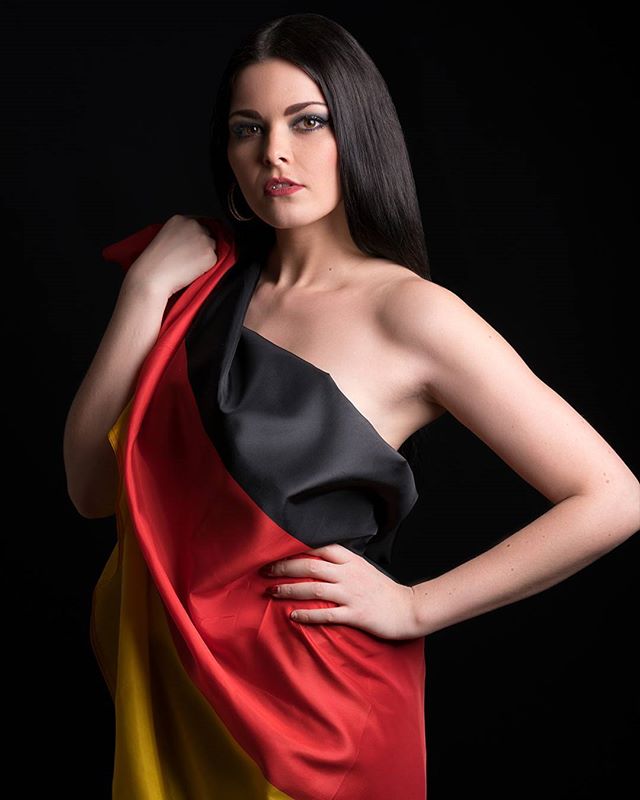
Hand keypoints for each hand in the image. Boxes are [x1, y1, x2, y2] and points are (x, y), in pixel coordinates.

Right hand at [127, 214, 217, 297]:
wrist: (153, 276)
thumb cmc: (154, 262)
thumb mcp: (165, 236)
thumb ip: (180, 233)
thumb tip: (192, 238)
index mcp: (180, 219)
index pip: (198, 223)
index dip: (196, 236)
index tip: (193, 245)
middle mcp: (193, 225)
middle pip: (207, 234)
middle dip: (201, 245)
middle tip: (188, 257)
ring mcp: (203, 239)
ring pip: (212, 247)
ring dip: (204, 256)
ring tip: (188, 264)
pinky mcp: (209, 254)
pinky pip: (214, 261)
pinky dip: (206, 267)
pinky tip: (192, 270)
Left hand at [261, 543, 421, 640]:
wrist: (407, 609)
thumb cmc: (382, 589)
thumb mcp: (362, 568)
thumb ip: (341, 562)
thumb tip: (314, 557)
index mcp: (351, 560)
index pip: (319, 547)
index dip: (295, 548)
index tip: (275, 551)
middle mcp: (349, 574)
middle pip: (311, 566)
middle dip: (284, 568)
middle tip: (265, 571)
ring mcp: (352, 594)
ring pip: (314, 589)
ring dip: (290, 590)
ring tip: (272, 592)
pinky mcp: (355, 615)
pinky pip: (326, 614)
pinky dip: (307, 615)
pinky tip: (292, 616)